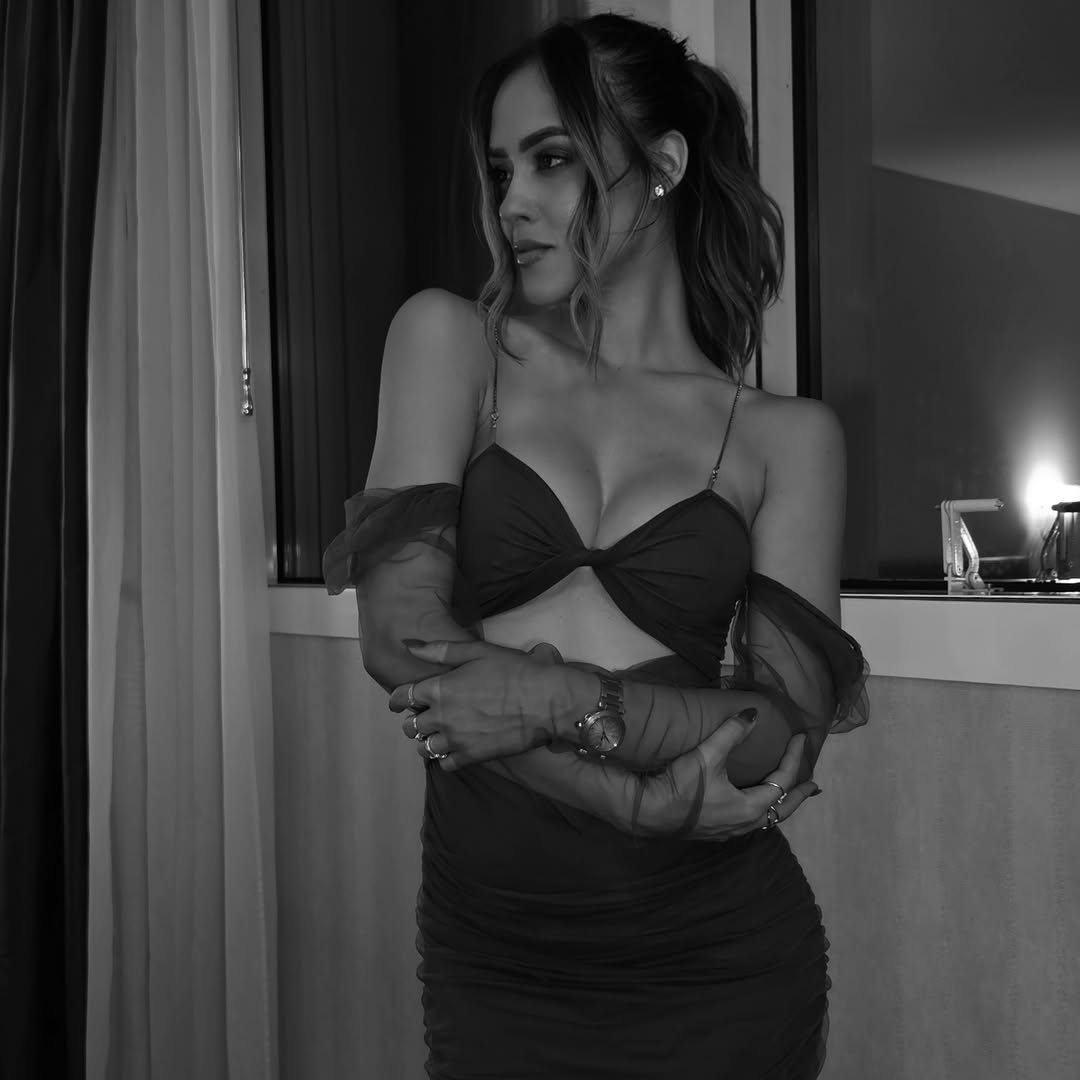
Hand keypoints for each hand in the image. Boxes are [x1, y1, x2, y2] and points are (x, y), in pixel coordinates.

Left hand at [389, 639, 575, 771]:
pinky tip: (456, 748)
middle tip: (427, 716)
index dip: (398, 698)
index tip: (401, 700)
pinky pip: (445, 764)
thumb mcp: (477, 652)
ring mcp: (456, 740)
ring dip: (428, 741)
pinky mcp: (472, 757)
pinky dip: (445, 758)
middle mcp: (441, 717)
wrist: (546, 701)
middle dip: (414, 720)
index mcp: (439, 688)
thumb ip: (440, 650)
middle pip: (410, 726)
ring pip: (424, 748)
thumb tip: (408, 645)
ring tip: (440, 734)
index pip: (401, 697)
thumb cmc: (514, 671)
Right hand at [645, 711, 819, 840]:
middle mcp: (744, 823)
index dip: (793, 757)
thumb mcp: (707, 756)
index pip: (782, 781)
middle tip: (813, 786)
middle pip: (782, 810)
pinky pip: (750, 821)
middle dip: (798, 796)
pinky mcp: (715, 830)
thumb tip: (753, 714)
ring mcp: (730, 830)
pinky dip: (761, 810)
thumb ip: (731, 733)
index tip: (801, 738)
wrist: (648, 812)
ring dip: (779, 805)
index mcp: (749, 807)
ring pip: (765, 819)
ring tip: (786, 795)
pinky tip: (752, 803)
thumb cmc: (682, 786)